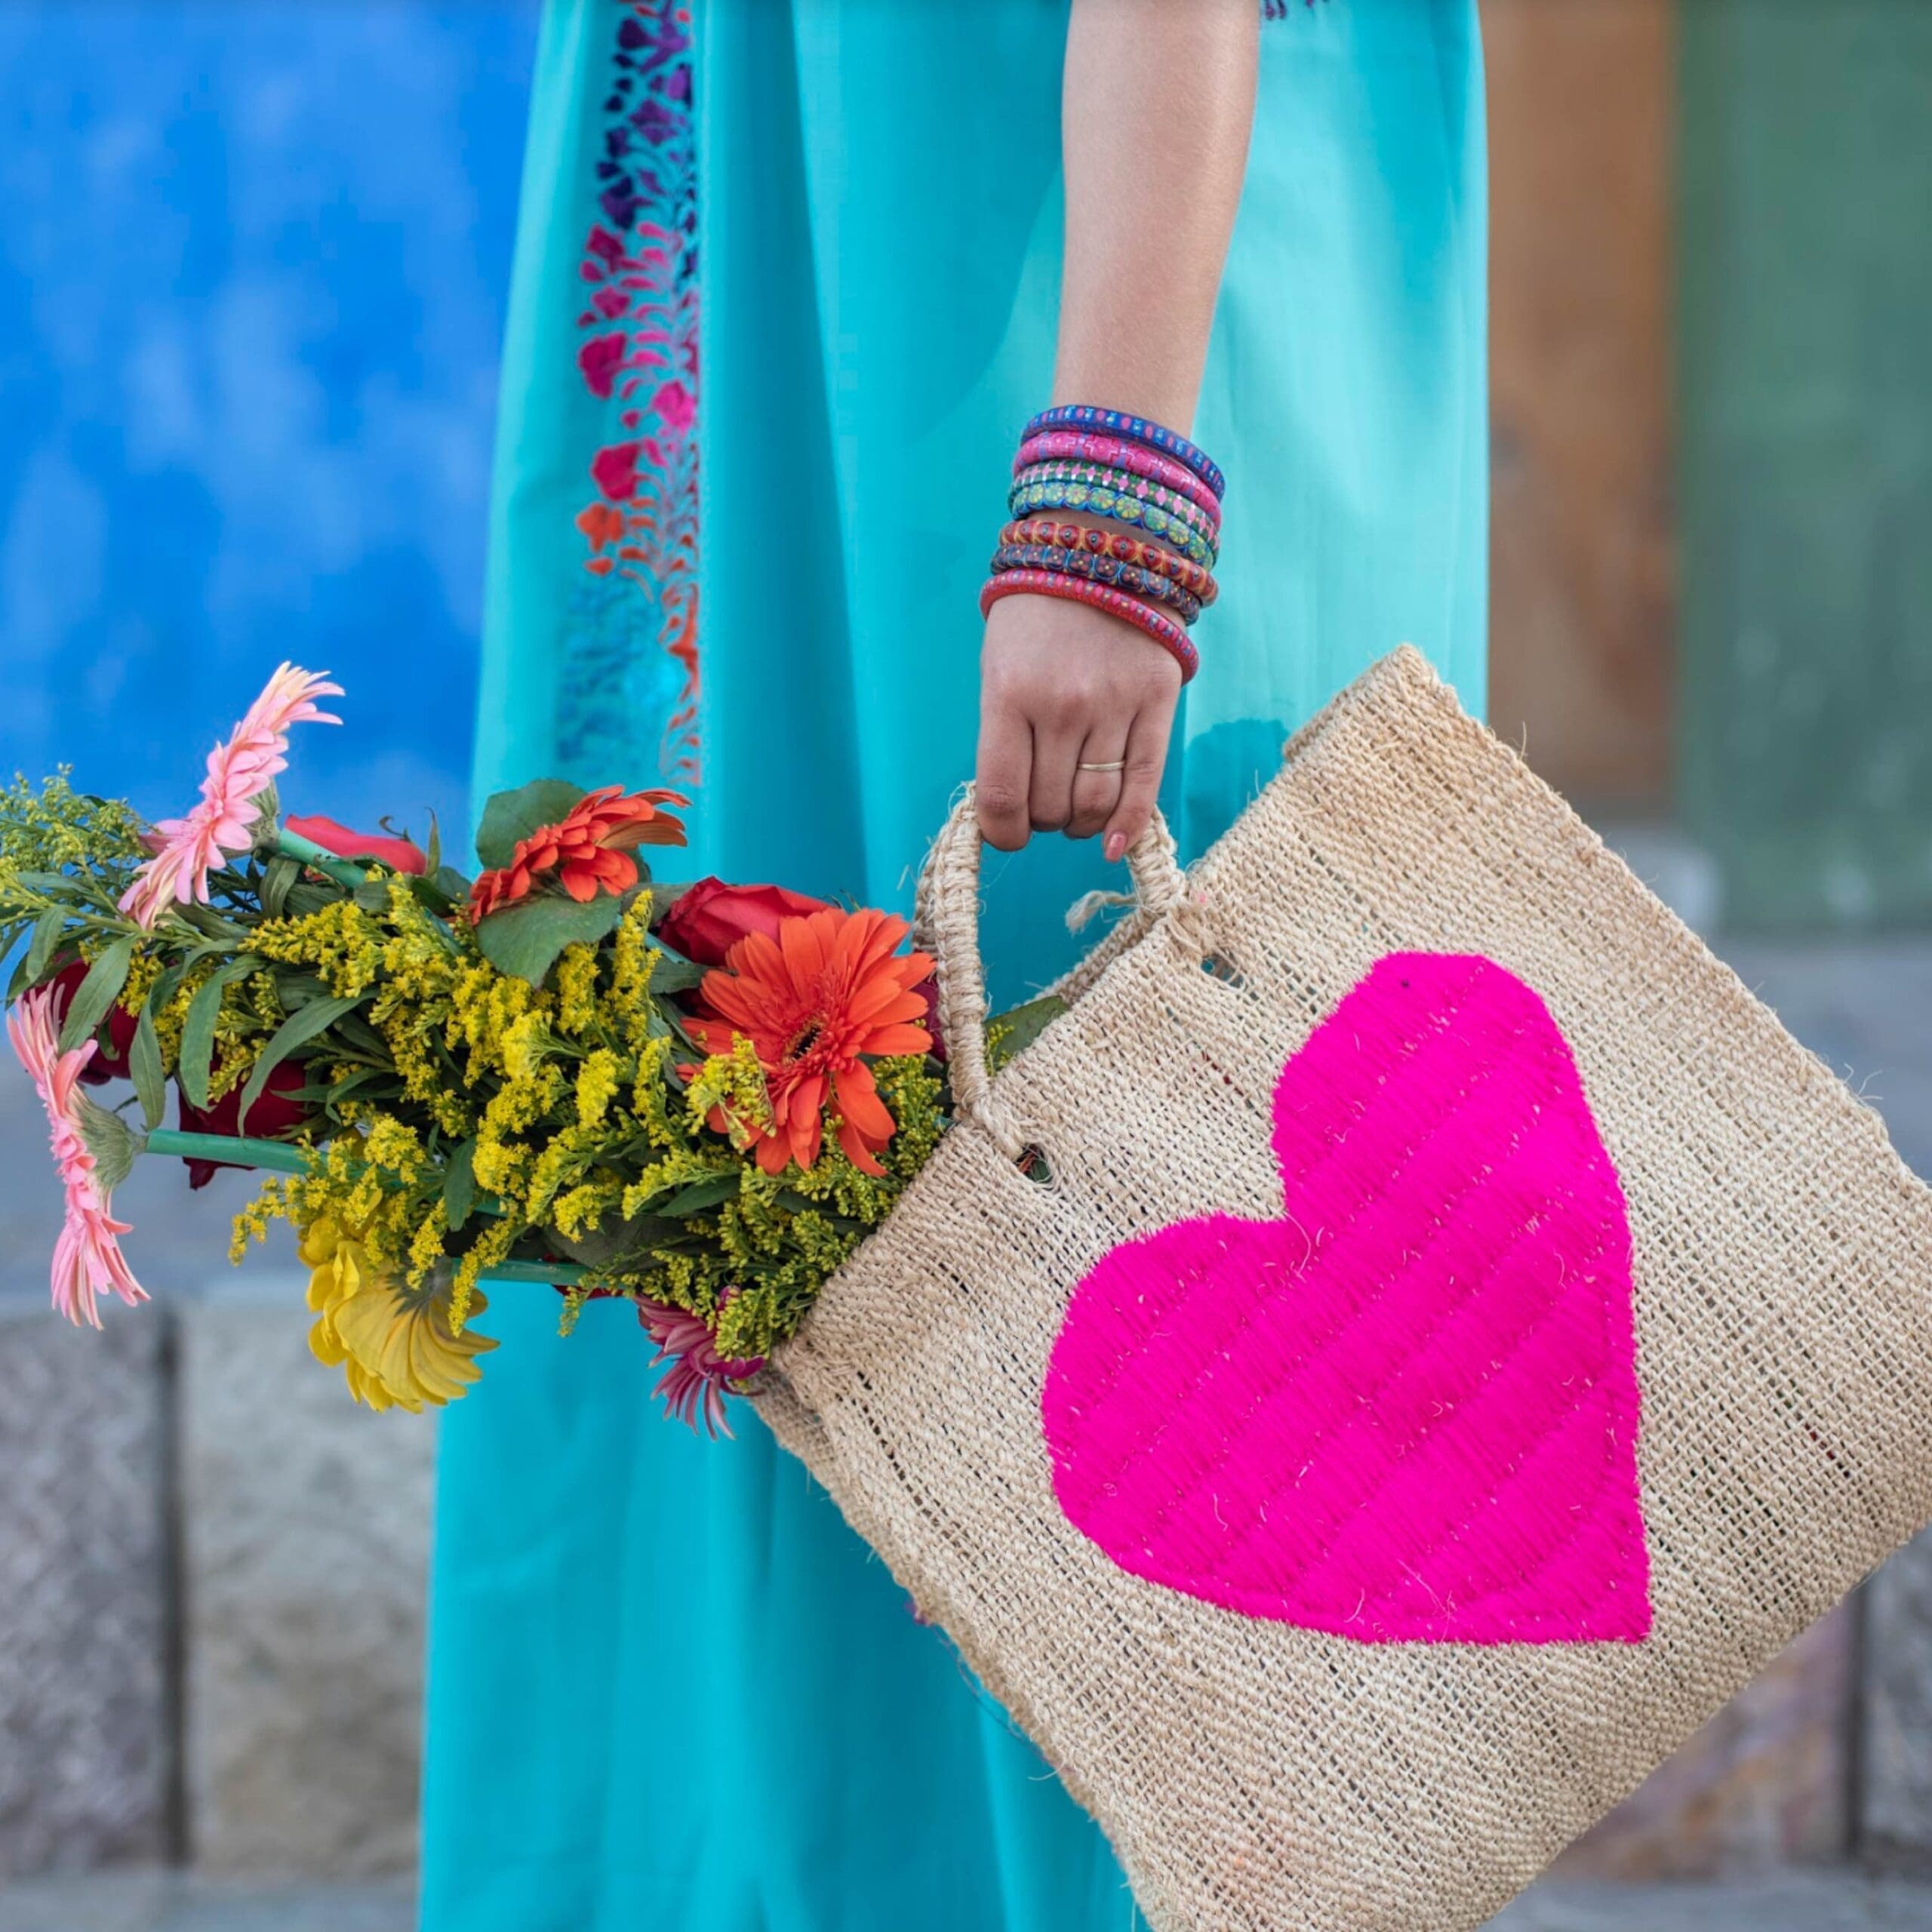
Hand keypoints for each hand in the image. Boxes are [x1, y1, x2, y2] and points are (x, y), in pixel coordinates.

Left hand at [974, 592, 1180, 859]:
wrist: (1102, 549)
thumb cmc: (1037, 618)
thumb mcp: (999, 668)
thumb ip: (1003, 736)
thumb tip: (1010, 811)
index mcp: (1010, 695)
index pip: (1003, 795)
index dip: (1002, 832)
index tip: (1006, 835)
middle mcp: (1063, 705)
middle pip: (1051, 806)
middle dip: (1042, 822)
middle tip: (1042, 807)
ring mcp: (1114, 705)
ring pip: (1095, 804)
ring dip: (1079, 824)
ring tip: (1074, 813)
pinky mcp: (1158, 702)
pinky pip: (1144, 784)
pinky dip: (1126, 826)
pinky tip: (1112, 845)